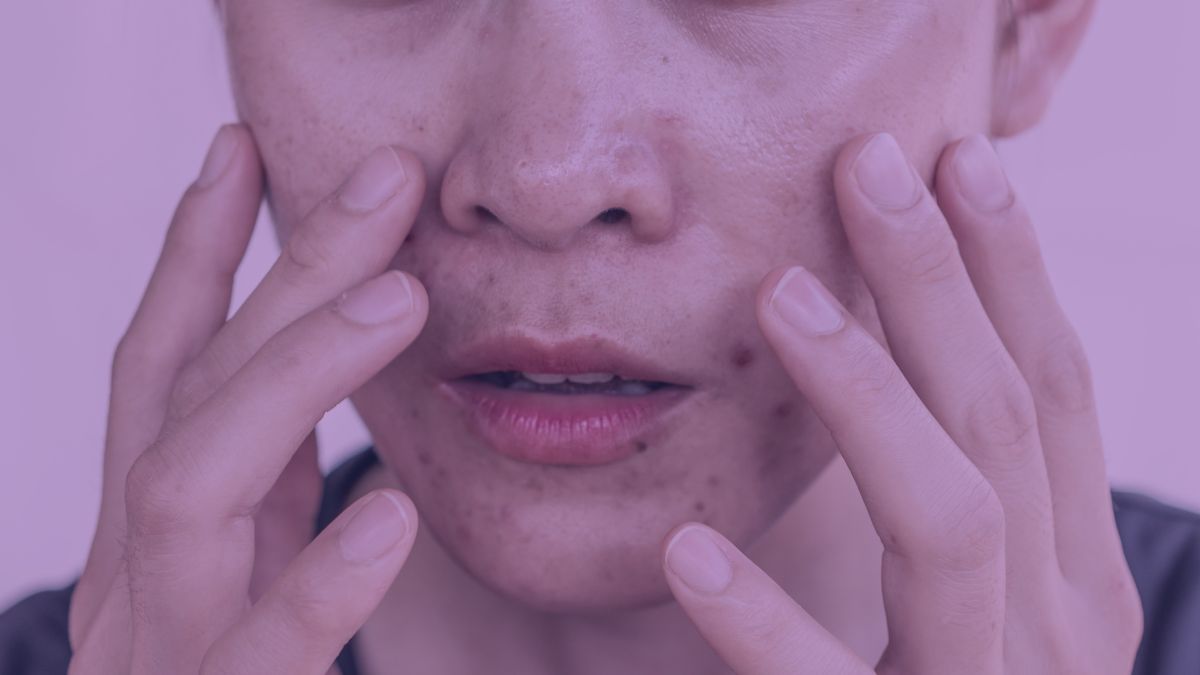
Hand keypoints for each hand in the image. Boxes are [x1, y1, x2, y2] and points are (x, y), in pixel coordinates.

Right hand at [66, 125, 428, 673]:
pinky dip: (311, 585)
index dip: (197, 255)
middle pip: (191, 392)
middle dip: (276, 273)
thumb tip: (348, 438)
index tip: (241, 152)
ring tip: (398, 299)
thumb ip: (273, 512)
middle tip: (377, 179)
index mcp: (159, 535)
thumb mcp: (241, 589)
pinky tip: (385, 519)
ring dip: (291, 378)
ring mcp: (156, 654)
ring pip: (190, 489)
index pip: (167, 368)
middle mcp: (135, 578)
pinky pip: (249, 656)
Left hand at [661, 133, 1143, 673]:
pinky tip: (688, 554)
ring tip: (779, 300)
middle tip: (867, 167)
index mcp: (1072, 572)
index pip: (1051, 388)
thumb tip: (898, 342)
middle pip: (1007, 419)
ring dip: (870, 398)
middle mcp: (1060, 628)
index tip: (954, 161)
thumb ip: (964, 492)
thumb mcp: (984, 600)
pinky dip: (763, 623)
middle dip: (943, 283)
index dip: (1010, 269)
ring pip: (954, 522)